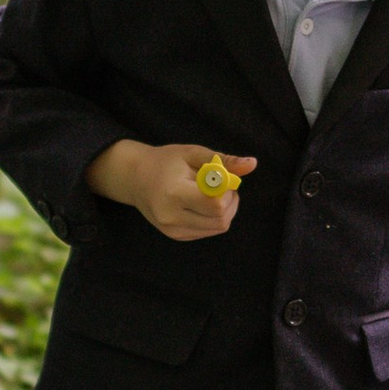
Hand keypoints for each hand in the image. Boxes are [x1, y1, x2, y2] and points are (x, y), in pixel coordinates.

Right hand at [85, 140, 256, 241]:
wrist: (136, 179)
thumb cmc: (166, 162)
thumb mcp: (194, 153)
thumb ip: (223, 161)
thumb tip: (252, 164)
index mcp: (173, 193)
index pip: (216, 204)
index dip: (226, 190)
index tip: (220, 177)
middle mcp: (171, 217)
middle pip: (221, 219)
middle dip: (230, 201)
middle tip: (221, 184)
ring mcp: (173, 230)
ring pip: (218, 227)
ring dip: (225, 210)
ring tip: (213, 193)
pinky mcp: (177, 236)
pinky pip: (209, 231)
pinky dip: (215, 217)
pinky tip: (204, 203)